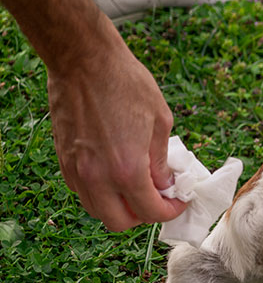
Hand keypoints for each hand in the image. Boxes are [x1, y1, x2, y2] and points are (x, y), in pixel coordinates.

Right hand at [46, 19, 185, 230]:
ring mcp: (76, 170)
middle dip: (143, 216)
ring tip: (137, 187)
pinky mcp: (63, 160)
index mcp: (126, 169)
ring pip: (97, 210)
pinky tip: (116, 174)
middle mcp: (97, 177)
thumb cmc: (126, 84)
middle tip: (158, 198)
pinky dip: (101, 193)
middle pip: (119, 222)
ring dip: (119, 207)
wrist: (84, 60)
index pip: (150, 211)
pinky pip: (82, 192)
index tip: (179, 200)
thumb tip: (165, 183)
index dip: (170, 210)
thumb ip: (162, 160)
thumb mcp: (160, 121)